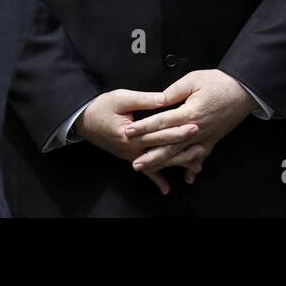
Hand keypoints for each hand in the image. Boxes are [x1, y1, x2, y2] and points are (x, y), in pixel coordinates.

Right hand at [74, 89, 200, 193]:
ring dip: (177, 164)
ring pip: (159, 162)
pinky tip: (166, 188)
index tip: (194, 126)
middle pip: (163, 150)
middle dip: (183, 149)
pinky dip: (156, 180)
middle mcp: (134, 148)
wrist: (84, 121)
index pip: (160, 132)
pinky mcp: (131, 157)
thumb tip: (164, 99)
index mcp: (132, 133)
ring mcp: (132, 155)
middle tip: (201, 147)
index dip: (177, 129)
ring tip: (196, 165)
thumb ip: (144, 100)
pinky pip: (145, 171)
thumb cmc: (101, 107)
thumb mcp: (121, 98)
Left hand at [124, 69, 255, 184]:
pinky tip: (188, 177)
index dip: (143, 128)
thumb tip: (158, 100)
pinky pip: (201, 156)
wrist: (244, 91)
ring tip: (150, 169)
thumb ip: (174, 91)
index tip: (128, 132)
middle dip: (150, 154)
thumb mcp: (194, 80)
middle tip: (134, 162)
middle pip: (169, 145)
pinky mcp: (213, 139)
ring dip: (165, 163)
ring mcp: (205, 137)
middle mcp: (196, 129)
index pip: (161, 122)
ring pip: (181, 154)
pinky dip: (194, 167)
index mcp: (189, 113)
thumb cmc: (219, 83)